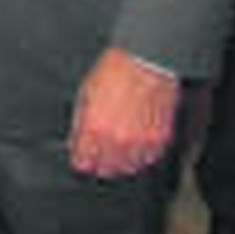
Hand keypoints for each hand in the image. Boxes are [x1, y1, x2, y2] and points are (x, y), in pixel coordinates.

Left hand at [68, 47, 178, 178]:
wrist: (145, 63)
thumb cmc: (114, 73)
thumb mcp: (85, 93)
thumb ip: (79, 123)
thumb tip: (75, 142)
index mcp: (94, 128)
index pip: (83, 163)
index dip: (81, 159)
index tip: (81, 156)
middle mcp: (117, 140)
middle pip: (106, 170)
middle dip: (100, 163)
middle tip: (99, 153)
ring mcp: (140, 142)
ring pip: (128, 168)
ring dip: (122, 162)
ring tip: (119, 149)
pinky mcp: (159, 139)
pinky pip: (148, 159)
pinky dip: (142, 155)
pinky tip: (137, 144)